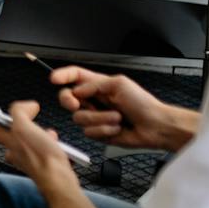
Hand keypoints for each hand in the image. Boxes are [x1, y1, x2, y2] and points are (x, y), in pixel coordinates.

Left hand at [0, 101, 75, 183]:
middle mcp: (16, 151)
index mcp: (8, 141)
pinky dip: (48, 142)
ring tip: (45, 129)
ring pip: (27, 141)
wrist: (59, 180)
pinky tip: (55, 142)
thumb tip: (25, 106)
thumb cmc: (41, 159)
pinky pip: (41, 149)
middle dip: (16, 122)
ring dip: (36, 132)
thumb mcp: (23, 127)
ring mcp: (28, 158)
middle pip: (9, 133)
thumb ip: (19, 113)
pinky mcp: (42, 164)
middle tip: (21, 115)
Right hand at [51, 65, 186, 151]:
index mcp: (98, 85)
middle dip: (69, 101)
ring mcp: (95, 117)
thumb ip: (94, 85)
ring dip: (99, 119)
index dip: (62, 75)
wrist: (154, 127)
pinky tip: (117, 128)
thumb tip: (77, 90)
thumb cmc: (143, 104)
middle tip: (76, 103)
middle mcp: (93, 100)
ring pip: (79, 118)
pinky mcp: (99, 132)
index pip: (75, 76)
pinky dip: (104, 130)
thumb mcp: (119, 84)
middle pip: (67, 98)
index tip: (54, 78)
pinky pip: (89, 132)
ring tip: (116, 118)